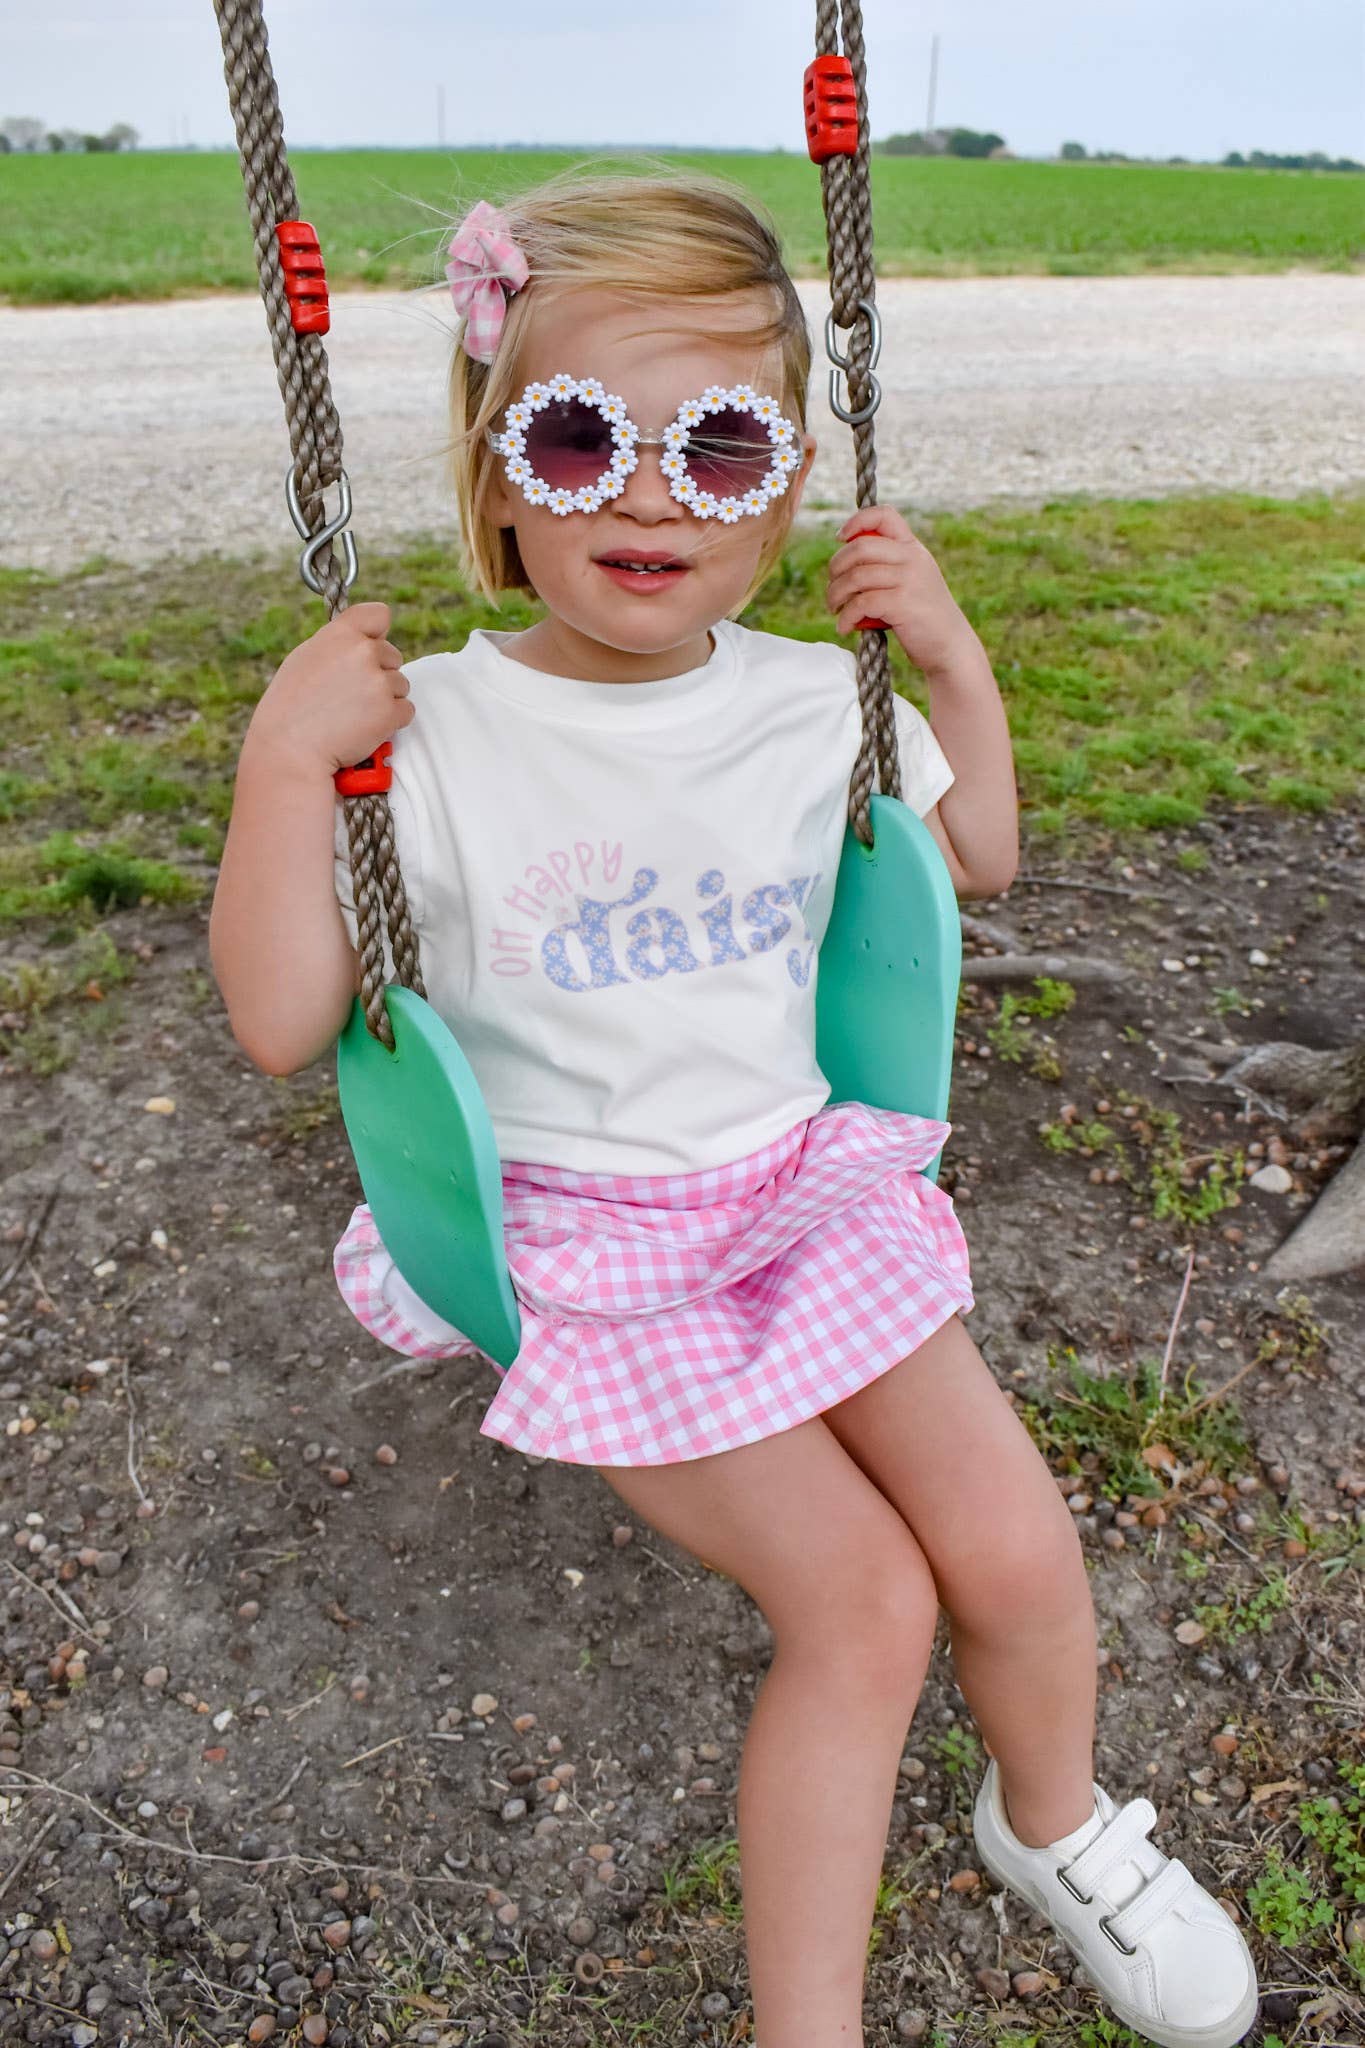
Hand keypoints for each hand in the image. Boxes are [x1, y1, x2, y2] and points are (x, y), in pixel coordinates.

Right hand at [245, 602, 413, 776]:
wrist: (290, 750)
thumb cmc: (291, 707)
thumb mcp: (306, 659)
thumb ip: (339, 645)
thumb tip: (367, 640)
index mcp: (340, 634)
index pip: (379, 614)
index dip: (378, 632)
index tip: (369, 647)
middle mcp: (363, 652)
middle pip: (393, 656)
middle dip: (379, 674)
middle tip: (348, 695)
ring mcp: (379, 682)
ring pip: (400, 685)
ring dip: (385, 700)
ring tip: (352, 714)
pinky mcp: (390, 712)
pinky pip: (406, 710)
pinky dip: (391, 721)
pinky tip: (364, 727)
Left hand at [826, 505, 979, 676]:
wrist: (949, 645)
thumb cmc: (922, 615)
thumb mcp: (912, 579)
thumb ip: (888, 565)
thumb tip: (845, 558)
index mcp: (913, 548)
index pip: (884, 515)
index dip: (856, 521)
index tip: (840, 538)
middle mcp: (912, 558)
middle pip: (860, 547)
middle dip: (835, 567)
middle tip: (832, 587)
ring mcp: (908, 580)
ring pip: (856, 576)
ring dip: (835, 594)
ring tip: (834, 609)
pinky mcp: (902, 604)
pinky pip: (861, 603)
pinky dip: (846, 617)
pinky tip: (844, 627)